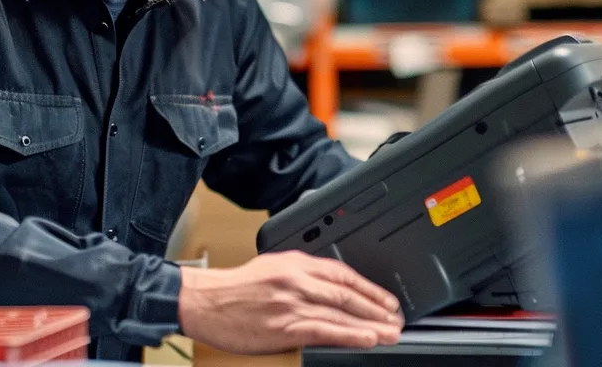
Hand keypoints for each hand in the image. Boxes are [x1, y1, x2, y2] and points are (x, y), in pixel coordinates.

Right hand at [177, 251, 403, 353]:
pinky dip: (350, 335)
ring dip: (371, 324)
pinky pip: (326, 330)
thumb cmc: (233, 289)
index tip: (386, 299)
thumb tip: (330, 288)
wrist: (204, 301)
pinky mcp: (285, 326)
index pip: (343, 273)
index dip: (370, 288)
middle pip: (348, 293)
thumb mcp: (271, 268)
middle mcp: (297, 279)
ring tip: (390, 332)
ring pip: (342, 312)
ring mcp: (292, 303)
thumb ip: (300, 274)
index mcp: (295, 262)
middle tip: (397, 318)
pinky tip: (366, 339)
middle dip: (377, 307)